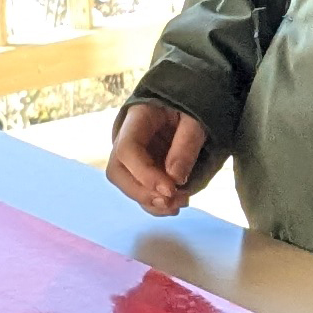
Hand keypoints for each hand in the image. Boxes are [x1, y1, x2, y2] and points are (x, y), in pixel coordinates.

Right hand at [106, 99, 212, 216]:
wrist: (186, 108)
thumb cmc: (191, 107)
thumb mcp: (195, 119)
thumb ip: (186, 144)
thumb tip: (175, 179)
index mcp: (137, 118)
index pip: (127, 149)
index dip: (144, 174)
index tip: (170, 190)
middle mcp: (125, 139)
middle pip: (117, 172)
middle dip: (142, 193)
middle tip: (171, 202)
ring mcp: (131, 157)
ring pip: (127, 186)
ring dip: (151, 202)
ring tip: (180, 204)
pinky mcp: (140, 170)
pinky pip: (140, 191)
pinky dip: (155, 204)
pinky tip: (176, 205)